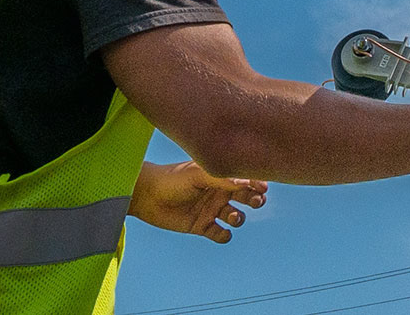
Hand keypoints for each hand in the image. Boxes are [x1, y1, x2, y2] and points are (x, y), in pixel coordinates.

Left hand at [129, 160, 267, 243]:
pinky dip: (224, 235)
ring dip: (239, 218)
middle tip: (255, 201)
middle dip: (255, 200)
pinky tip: (220, 231)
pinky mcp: (201, 226)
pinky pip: (220, 234)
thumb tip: (247, 183)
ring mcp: (211, 209)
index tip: (263, 187)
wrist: (147, 196)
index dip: (258, 183)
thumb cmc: (172, 178)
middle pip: (246, 198)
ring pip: (236, 216)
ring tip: (231, 217)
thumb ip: (222, 178)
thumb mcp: (198, 174)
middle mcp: (219, 192)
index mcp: (221, 176)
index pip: (246, 179)